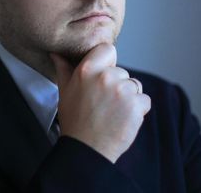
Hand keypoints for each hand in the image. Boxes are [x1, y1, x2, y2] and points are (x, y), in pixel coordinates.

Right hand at [50, 43, 150, 162]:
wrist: (86, 149)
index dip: (108, 62)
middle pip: (122, 72)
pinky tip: (123, 119)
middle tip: (103, 103)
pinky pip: (144, 100)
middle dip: (117, 85)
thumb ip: (64, 69)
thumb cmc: (75, 120)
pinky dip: (138, 110)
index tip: (102, 75)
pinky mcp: (136, 105)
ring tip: (112, 112)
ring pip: (135, 85)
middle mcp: (106, 77)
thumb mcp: (65, 91)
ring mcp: (122, 91)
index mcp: (87, 70)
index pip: (108, 49)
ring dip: (128, 97)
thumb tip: (56, 53)